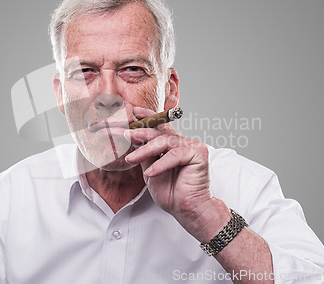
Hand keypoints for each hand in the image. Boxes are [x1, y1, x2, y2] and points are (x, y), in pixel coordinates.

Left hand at [124, 107, 230, 241]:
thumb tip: (130, 139)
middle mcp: (183, 142)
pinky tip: (150, 172)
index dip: (148, 117)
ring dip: (145, 150)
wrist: (186, 210)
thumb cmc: (172, 193)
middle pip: (159, 132)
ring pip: (165, 142)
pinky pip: (175, 155)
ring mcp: (192, 146)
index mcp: (173, 144)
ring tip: (131, 158)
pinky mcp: (199, 154)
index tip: (134, 112)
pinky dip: (161, 164)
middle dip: (139, 132)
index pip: (159, 126)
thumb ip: (145, 155)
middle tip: (124, 134)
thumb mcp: (150, 170)